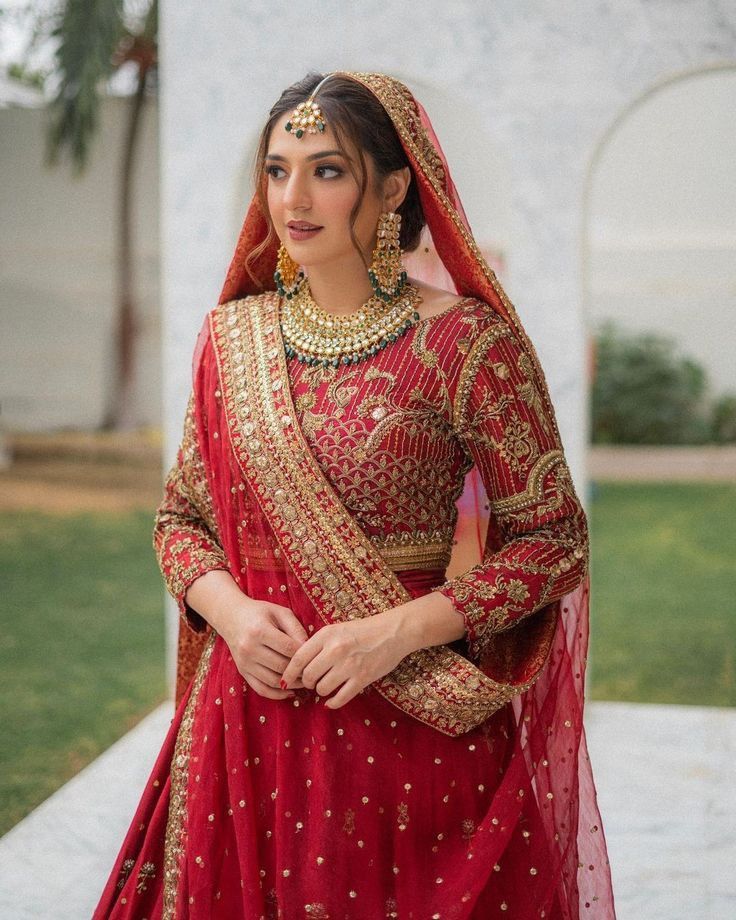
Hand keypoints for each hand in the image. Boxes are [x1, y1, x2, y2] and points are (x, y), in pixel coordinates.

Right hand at [221, 598, 309, 700]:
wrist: (231, 617)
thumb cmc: (260, 613)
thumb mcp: (279, 612)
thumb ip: (295, 628)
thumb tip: (309, 647)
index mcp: (260, 630)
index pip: (288, 648)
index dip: (304, 654)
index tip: (315, 656)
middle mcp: (249, 648)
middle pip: (281, 666)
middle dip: (300, 671)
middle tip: (313, 671)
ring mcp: (244, 662)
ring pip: (272, 680)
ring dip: (292, 684)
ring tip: (305, 681)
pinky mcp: (242, 672)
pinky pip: (261, 689)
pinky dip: (277, 694)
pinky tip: (290, 691)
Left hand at [279, 610, 411, 709]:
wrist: (392, 632)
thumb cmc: (362, 630)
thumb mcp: (336, 629)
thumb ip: (317, 644)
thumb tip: (298, 665)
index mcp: (326, 635)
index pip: (298, 658)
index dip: (289, 672)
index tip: (285, 680)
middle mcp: (335, 650)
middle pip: (308, 676)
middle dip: (307, 682)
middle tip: (312, 682)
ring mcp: (349, 665)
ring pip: (322, 689)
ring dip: (321, 691)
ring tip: (326, 685)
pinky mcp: (362, 678)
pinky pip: (340, 698)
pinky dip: (333, 702)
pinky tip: (331, 701)